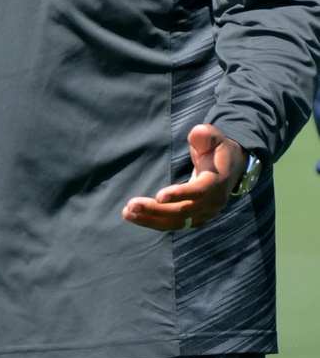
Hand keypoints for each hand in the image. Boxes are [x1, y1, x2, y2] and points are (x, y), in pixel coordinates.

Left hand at [121, 123, 247, 231]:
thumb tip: (197, 133)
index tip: (158, 196)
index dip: (180, 194)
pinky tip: (135, 217)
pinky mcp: (196, 218)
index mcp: (216, 182)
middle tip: (131, 205)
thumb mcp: (213, 136)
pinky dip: (155, 222)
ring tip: (127, 213)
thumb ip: (205, 134)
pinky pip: (175, 224)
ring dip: (151, 220)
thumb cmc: (216, 148)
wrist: (231, 167)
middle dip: (156, 210)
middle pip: (184, 212)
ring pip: (178, 223)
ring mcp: (205, 213)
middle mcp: (212, 202)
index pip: (199, 191)